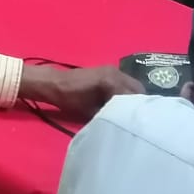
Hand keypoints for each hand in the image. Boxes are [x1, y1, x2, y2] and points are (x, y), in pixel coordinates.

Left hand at [19, 65, 142, 120]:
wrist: (54, 84)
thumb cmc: (70, 99)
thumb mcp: (92, 111)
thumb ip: (111, 113)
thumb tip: (125, 122)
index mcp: (112, 81)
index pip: (134, 97)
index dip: (137, 111)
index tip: (139, 123)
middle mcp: (116, 72)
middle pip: (137, 90)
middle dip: (137, 103)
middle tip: (136, 118)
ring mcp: (112, 70)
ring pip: (132, 85)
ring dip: (132, 97)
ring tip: (130, 112)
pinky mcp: (108, 71)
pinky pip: (124, 82)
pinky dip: (126, 92)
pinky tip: (122, 105)